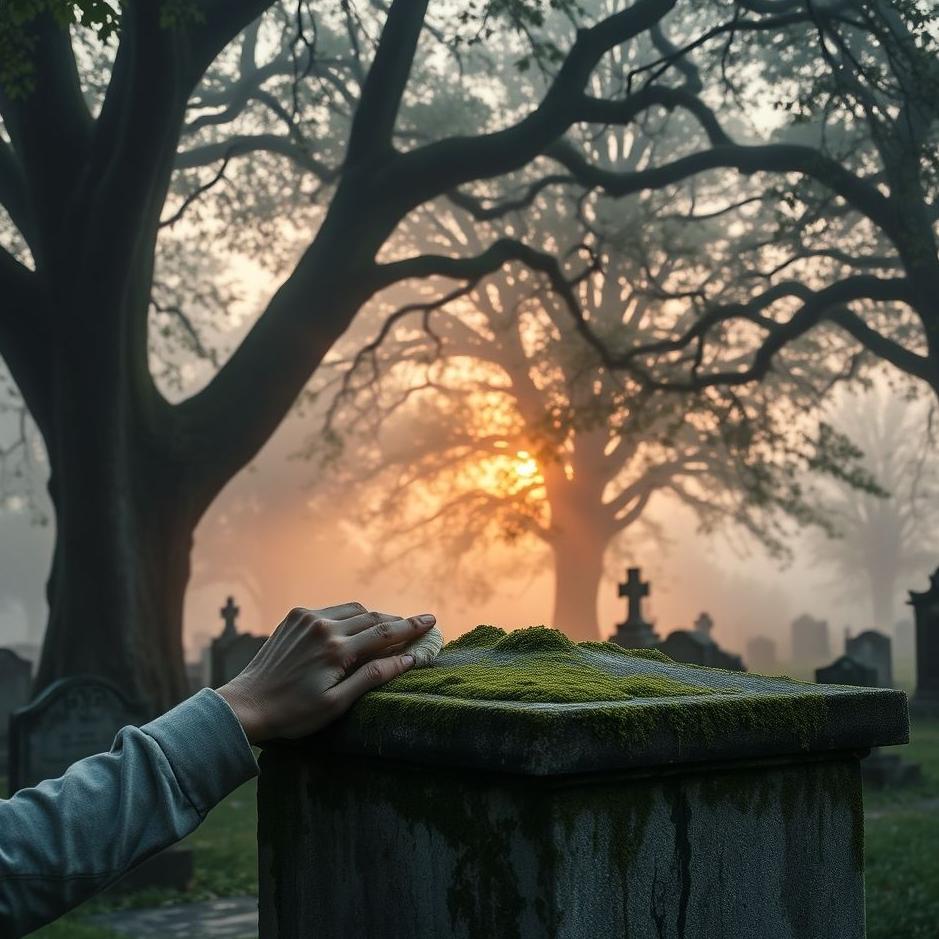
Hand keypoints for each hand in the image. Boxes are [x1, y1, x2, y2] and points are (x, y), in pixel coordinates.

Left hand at [217, 602, 435, 743]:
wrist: (247, 705)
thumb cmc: (293, 713)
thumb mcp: (337, 703)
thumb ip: (373, 677)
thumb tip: (407, 659)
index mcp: (336, 649)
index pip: (384, 633)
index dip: (411, 626)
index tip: (432, 620)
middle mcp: (323, 626)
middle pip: (372, 617)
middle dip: (396, 622)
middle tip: (415, 626)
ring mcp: (307, 618)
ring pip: (352, 609)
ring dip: (372, 618)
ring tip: (385, 630)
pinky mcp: (294, 616)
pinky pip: (331, 610)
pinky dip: (347, 617)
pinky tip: (351, 631)